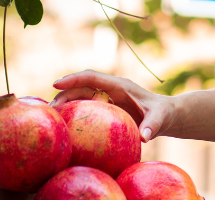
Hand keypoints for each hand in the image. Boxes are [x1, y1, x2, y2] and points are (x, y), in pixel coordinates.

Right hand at [51, 69, 174, 141]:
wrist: (165, 116)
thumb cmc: (163, 114)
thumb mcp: (160, 119)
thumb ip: (153, 126)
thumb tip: (145, 137)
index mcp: (120, 86)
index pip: (92, 78)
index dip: (74, 79)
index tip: (56, 84)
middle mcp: (110, 89)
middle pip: (81, 88)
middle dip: (63, 94)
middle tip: (49, 109)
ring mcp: (106, 98)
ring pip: (80, 97)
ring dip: (65, 104)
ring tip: (50, 116)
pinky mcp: (104, 108)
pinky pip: (85, 108)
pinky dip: (72, 113)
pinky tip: (62, 126)